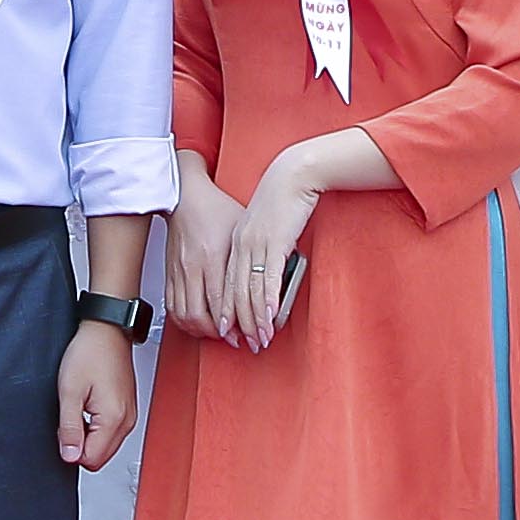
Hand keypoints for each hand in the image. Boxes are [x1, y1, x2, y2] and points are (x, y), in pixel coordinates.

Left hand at [55, 321, 138, 473]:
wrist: (106, 330)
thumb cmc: (90, 352)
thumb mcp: (69, 391)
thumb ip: (70, 428)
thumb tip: (70, 456)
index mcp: (114, 419)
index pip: (92, 459)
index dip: (71, 449)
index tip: (64, 427)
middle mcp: (127, 421)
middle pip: (100, 457)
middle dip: (80, 444)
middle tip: (70, 416)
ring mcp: (130, 416)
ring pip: (105, 446)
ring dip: (88, 435)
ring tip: (80, 407)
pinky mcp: (127, 410)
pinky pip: (111, 433)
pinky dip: (96, 427)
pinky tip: (88, 406)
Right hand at [167, 164, 249, 339]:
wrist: (186, 196)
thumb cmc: (216, 208)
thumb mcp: (243, 229)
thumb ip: (256, 255)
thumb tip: (276, 276)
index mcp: (214, 256)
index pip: (224, 301)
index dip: (238, 322)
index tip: (251, 331)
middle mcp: (194, 267)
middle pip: (202, 315)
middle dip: (221, 334)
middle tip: (237, 339)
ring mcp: (179, 271)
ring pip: (185, 315)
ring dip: (202, 331)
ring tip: (219, 335)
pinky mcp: (170, 273)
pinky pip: (173, 307)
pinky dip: (185, 321)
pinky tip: (197, 323)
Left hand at [227, 151, 325, 350]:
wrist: (293, 175)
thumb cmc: (282, 199)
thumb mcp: (264, 227)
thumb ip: (261, 248)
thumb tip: (266, 273)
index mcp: (235, 243)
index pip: (226, 285)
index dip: (228, 311)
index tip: (231, 331)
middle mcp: (240, 246)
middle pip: (235, 293)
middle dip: (241, 323)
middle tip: (247, 344)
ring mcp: (255, 245)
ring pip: (250, 290)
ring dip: (257, 319)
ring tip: (261, 338)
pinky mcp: (274, 243)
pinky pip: (268, 278)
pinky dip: (269, 301)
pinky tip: (271, 316)